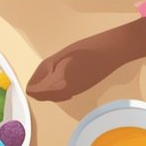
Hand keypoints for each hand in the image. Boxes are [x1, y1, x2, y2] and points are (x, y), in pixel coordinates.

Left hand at [28, 18, 145, 101]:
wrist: (112, 51)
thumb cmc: (87, 49)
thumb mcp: (59, 57)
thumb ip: (44, 72)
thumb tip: (32, 87)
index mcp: (57, 84)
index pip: (33, 91)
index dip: (33, 81)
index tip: (42, 70)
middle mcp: (64, 93)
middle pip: (41, 96)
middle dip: (39, 85)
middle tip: (49, 69)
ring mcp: (73, 93)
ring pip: (51, 96)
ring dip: (48, 86)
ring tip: (58, 68)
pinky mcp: (80, 91)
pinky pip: (61, 94)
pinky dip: (57, 86)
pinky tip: (66, 73)